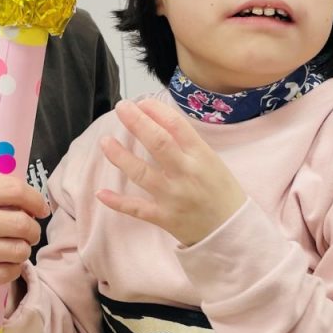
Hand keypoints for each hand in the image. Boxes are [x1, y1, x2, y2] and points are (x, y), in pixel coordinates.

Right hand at [0, 176, 48, 298]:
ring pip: (15, 251)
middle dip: (32, 230)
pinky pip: (2, 274)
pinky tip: (5, 266)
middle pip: (19, 223)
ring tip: (14, 250)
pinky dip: (11, 270)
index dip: (35, 199)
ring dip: (22, 252)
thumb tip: (23, 198)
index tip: (40, 209)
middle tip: (29, 234)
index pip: (12, 190)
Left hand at [96, 100, 246, 245]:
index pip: (176, 126)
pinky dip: (117, 202)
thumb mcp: (212, 162)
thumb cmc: (222, 192)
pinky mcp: (164, 217)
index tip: (141, 102)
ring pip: (141, 173)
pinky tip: (100, 193)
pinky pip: (136, 208)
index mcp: (201, 156)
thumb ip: (188, 145)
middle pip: (157, 142)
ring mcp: (173, 196)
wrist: (232, 230)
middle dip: (136, 122)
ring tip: (105, 141)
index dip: (156, 111)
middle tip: (121, 107)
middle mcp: (186, 173)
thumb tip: (158, 121)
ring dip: (120, 156)